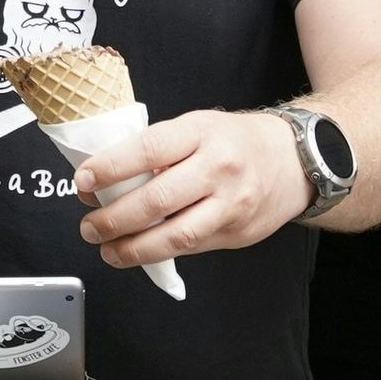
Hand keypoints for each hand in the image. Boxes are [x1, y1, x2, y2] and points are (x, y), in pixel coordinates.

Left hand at [74, 109, 313, 268]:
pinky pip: (191, 248)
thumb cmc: (237, 141)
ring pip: (175, 236)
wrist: (296, 160)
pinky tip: (138, 251)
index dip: (110, 167)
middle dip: (113, 218)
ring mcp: (231, 205)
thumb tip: (108, 178)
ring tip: (107, 250)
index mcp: (202, 133)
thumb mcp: (198, 127)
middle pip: (158, 200)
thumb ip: (159, 150)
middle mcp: (219, 168)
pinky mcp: (237, 234)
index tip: (83, 180)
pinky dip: (159, 252)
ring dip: (133, 248)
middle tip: (89, 226)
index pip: (148, 149)